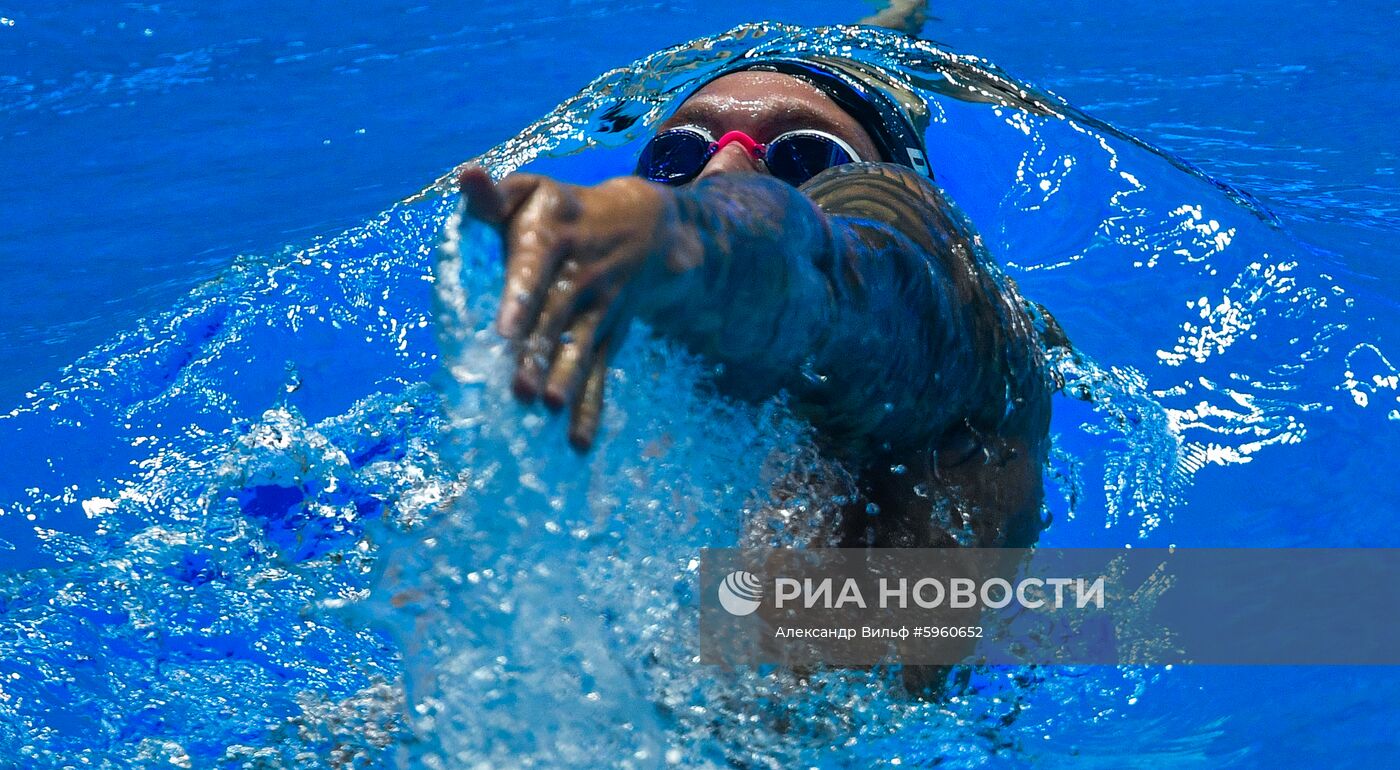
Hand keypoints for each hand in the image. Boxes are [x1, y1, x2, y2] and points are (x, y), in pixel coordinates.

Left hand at [458, 166, 673, 451]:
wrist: (645, 226)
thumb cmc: (563, 209)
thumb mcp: (532, 190)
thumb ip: (493, 194)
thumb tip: (465, 175)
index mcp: (553, 238)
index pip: (535, 270)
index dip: (521, 299)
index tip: (505, 331)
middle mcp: (579, 276)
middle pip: (556, 321)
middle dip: (540, 357)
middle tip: (522, 391)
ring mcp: (597, 310)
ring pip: (579, 350)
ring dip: (567, 381)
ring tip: (549, 410)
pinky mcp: (607, 336)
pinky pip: (599, 374)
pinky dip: (591, 408)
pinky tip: (577, 443)